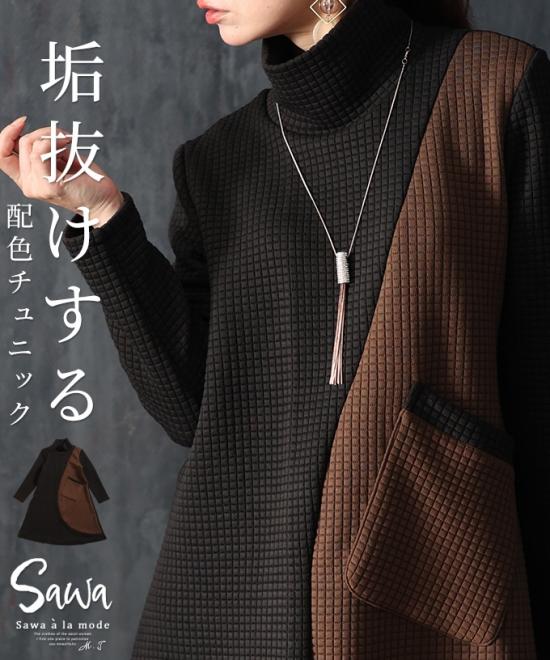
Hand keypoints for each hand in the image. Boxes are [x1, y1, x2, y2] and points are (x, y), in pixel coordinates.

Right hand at [0, 115, 123, 226]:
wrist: (105, 202)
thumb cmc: (86, 180)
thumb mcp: (60, 160)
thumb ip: (44, 150)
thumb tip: (38, 134)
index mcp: (27, 179)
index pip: (2, 154)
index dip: (7, 134)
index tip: (23, 121)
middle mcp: (28, 185)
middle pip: (22, 143)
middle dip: (43, 132)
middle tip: (64, 136)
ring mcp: (37, 187)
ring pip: (31, 145)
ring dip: (52, 135)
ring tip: (69, 141)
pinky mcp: (49, 186)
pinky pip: (41, 151)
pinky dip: (55, 140)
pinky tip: (68, 143)